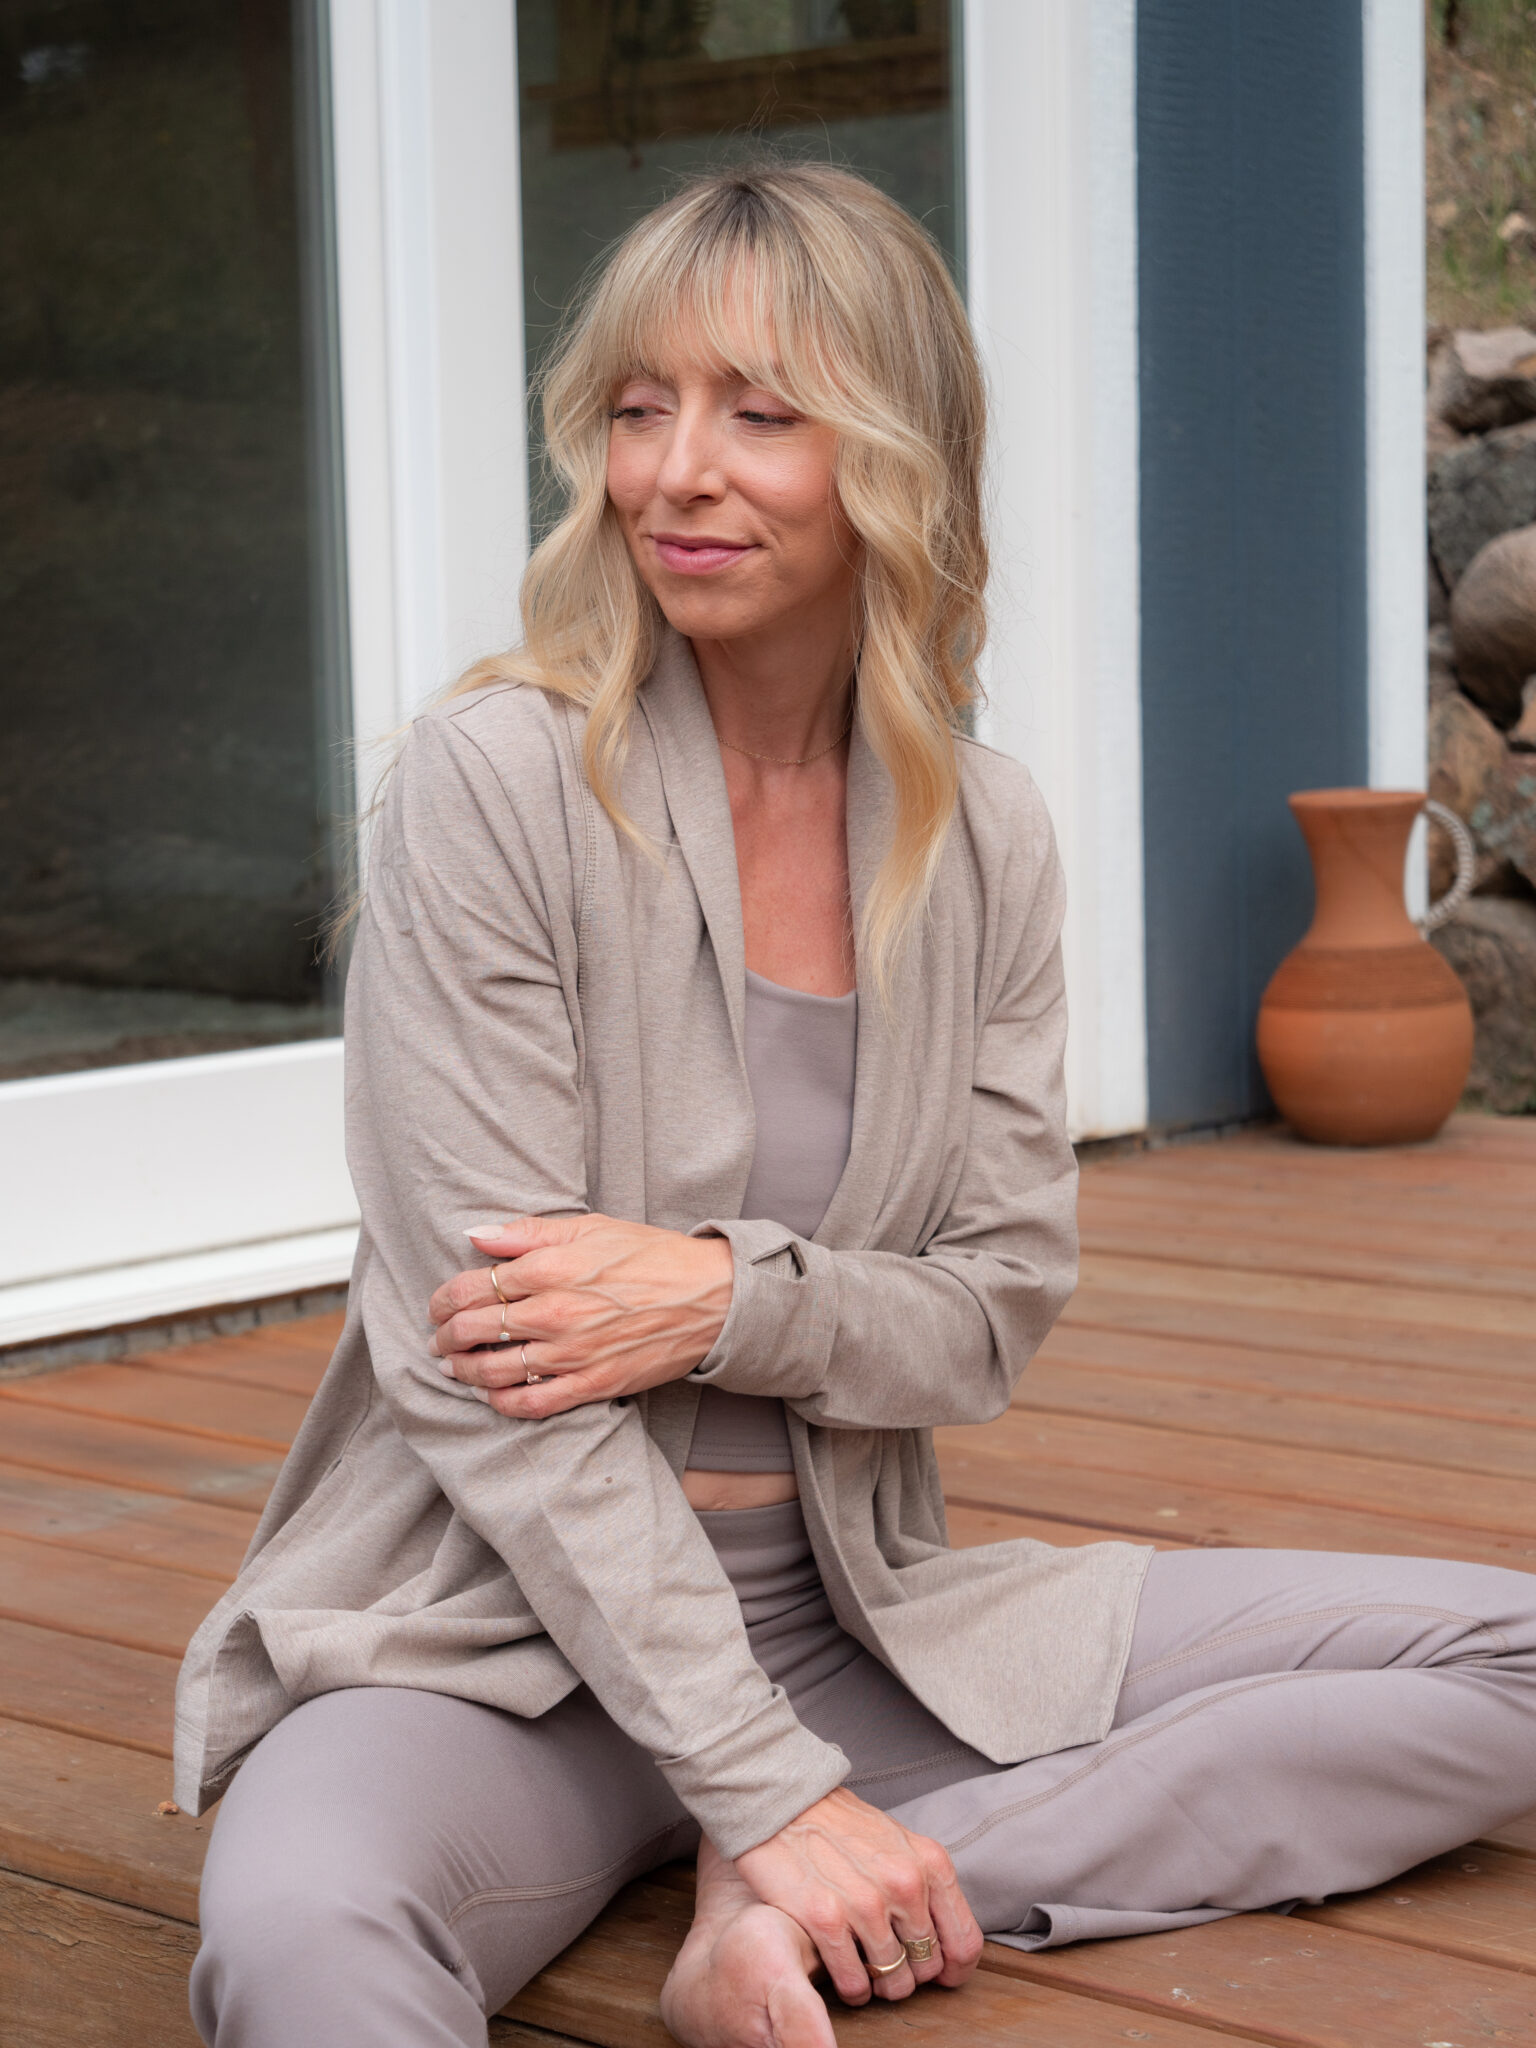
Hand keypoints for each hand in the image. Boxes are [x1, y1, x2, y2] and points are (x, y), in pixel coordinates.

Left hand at [427, 1213, 733, 1419]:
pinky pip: (530, 1404)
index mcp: (549, 1268)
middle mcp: (553, 1313)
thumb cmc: (650, 1256)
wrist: (709, 1298)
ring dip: (463, 1371)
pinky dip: (501, 1403)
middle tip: (437, 1339)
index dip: (443, 1299)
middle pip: (474, 1330)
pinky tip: (491, 1395)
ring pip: (494, 1371)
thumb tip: (475, 1235)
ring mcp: (571, 1354)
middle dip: (445, 1336)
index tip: (438, 1305)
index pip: (472, 1287)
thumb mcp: (590, 1226)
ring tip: (453, 1368)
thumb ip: (527, 1232)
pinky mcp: (591, 1386)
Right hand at [734, 1787, 982, 2006]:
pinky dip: (851, 1988)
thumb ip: (925, 1885)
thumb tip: (943, 1940)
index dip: (953, 1970)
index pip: (965, 1943)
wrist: (783, 1800)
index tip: (937, 1974)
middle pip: (928, 1968)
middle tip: (886, 1961)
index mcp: (929, 1863)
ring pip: (894, 1984)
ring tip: (863, 1966)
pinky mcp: (825, 1919)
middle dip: (909, 1972)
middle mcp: (905, 1884)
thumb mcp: (897, 1843)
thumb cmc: (840, 1825)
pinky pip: (854, 1984)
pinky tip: (841, 1970)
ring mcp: (866, 1904)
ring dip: (879, 1984)